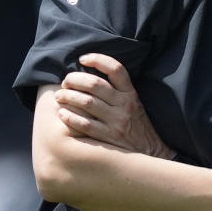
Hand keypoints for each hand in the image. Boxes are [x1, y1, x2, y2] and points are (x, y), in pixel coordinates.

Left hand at [54, 53, 175, 159]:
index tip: (82, 59)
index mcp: (130, 93)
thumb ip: (118, 90)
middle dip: (74, 80)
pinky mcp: (109, 137)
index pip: (115, 68)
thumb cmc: (137, 124)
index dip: (98, 59)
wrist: (151, 151)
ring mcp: (117, 121)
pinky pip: (85, 124)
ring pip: (87, 102)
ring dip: (68, 97)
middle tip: (65, 82)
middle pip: (95, 84)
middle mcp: (124, 104)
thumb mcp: (134, 102)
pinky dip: (71, 117)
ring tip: (59, 97)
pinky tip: (62, 114)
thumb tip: (89, 76)